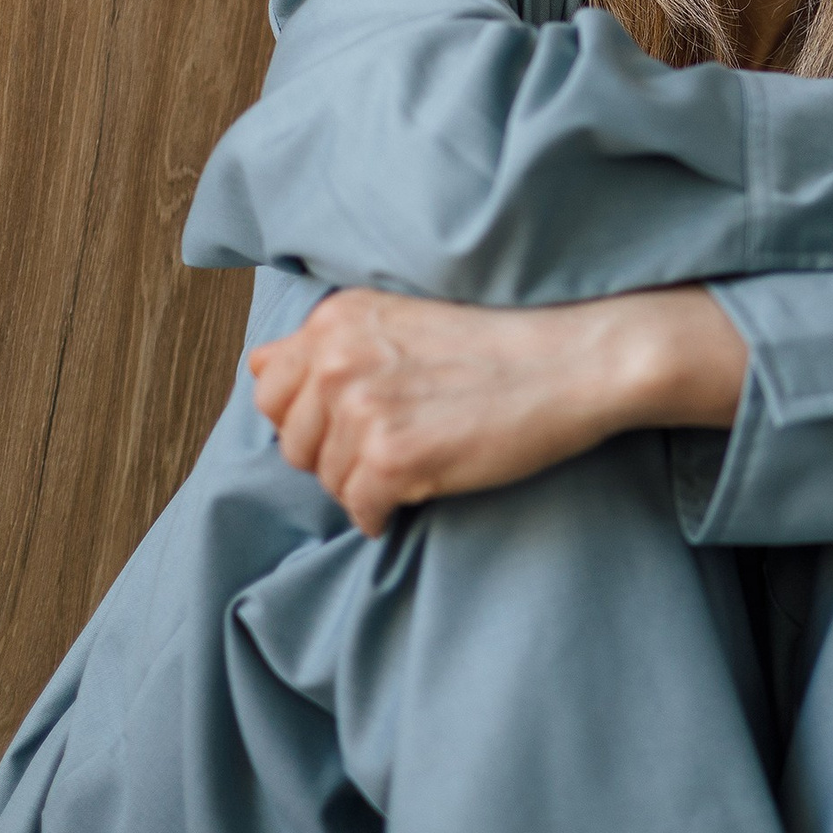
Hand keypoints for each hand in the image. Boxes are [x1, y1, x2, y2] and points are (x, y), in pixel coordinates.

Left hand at [248, 285, 745, 535]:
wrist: (574, 361)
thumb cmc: (503, 341)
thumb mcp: (403, 319)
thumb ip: (332, 343)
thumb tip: (259, 367)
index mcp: (338, 319)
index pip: (270, 386)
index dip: (310, 415)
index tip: (355, 421)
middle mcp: (338, 358)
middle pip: (292, 440)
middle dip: (334, 455)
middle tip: (392, 449)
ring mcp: (363, 408)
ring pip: (326, 480)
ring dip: (364, 485)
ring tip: (416, 467)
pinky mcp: (393, 457)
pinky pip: (359, 510)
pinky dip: (384, 514)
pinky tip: (420, 494)